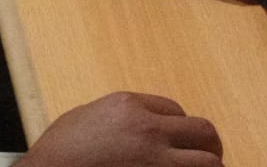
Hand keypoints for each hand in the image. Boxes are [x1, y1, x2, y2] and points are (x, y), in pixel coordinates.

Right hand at [18, 92, 222, 166]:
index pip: (175, 110)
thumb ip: (114, 117)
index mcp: (128, 106)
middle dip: (207, 147)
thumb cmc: (57, 155)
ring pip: (209, 162)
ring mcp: (156, 161)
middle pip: (203, 131)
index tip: (177, 142)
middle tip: (205, 159)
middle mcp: (148, 129)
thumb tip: (131, 124)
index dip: (178, 128)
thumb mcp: (83, 119)